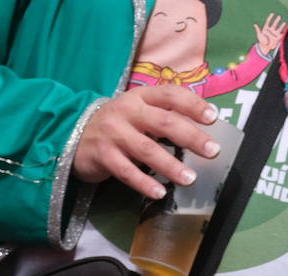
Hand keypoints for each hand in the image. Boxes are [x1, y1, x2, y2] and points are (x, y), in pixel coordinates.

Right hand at [73, 85, 221, 199]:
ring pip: (147, 149)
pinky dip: (144, 183)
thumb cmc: (119, 123)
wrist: (73, 134)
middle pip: (164, 122)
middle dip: (191, 137)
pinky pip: (127, 172)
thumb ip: (164, 114)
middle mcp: (128, 111)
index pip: (171, 95)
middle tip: (212, 151)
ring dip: (171, 165)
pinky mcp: (103, 155)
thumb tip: (201, 128)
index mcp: (141, 96)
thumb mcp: (138, 110)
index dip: (193, 104)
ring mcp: (114, 133)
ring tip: (190, 179)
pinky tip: (160, 192)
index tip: (213, 118)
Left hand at [254, 13, 286, 55]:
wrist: (265, 47)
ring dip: (281, 25)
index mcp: (266, 28)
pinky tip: (287, 30)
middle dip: (276, 20)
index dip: (270, 17)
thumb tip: (255, 25)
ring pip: (279, 28)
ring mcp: (274, 33)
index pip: (268, 21)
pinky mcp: (277, 37)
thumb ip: (258, 30)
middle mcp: (271, 30)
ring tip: (284, 22)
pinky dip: (284, 31)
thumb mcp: (259, 35)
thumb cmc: (261, 41)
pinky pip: (281, 33)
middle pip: (274, 24)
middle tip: (279, 16)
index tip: (272, 14)